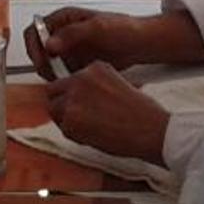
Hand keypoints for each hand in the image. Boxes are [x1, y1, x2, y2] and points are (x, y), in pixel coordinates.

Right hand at [29, 8, 160, 76]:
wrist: (139, 44)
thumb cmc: (123, 29)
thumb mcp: (98, 27)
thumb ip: (72, 34)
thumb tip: (49, 44)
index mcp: (63, 19)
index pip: (35, 30)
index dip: (34, 46)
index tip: (42, 60)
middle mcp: (61, 34)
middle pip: (37, 50)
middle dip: (41, 63)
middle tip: (53, 74)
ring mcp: (67, 50)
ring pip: (47, 64)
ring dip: (51, 74)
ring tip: (65, 79)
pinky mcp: (75, 64)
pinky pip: (60, 74)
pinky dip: (62, 80)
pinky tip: (73, 82)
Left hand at [43, 63, 170, 164]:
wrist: (150, 129)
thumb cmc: (142, 112)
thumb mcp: (119, 83)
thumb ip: (96, 85)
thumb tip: (82, 96)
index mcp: (94, 68)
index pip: (68, 78)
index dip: (70, 93)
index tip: (78, 103)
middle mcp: (80, 79)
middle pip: (53, 90)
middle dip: (62, 104)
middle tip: (78, 118)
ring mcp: (73, 99)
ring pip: (54, 109)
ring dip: (66, 120)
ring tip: (89, 128)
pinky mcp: (70, 120)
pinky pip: (63, 128)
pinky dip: (74, 135)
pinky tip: (94, 135)